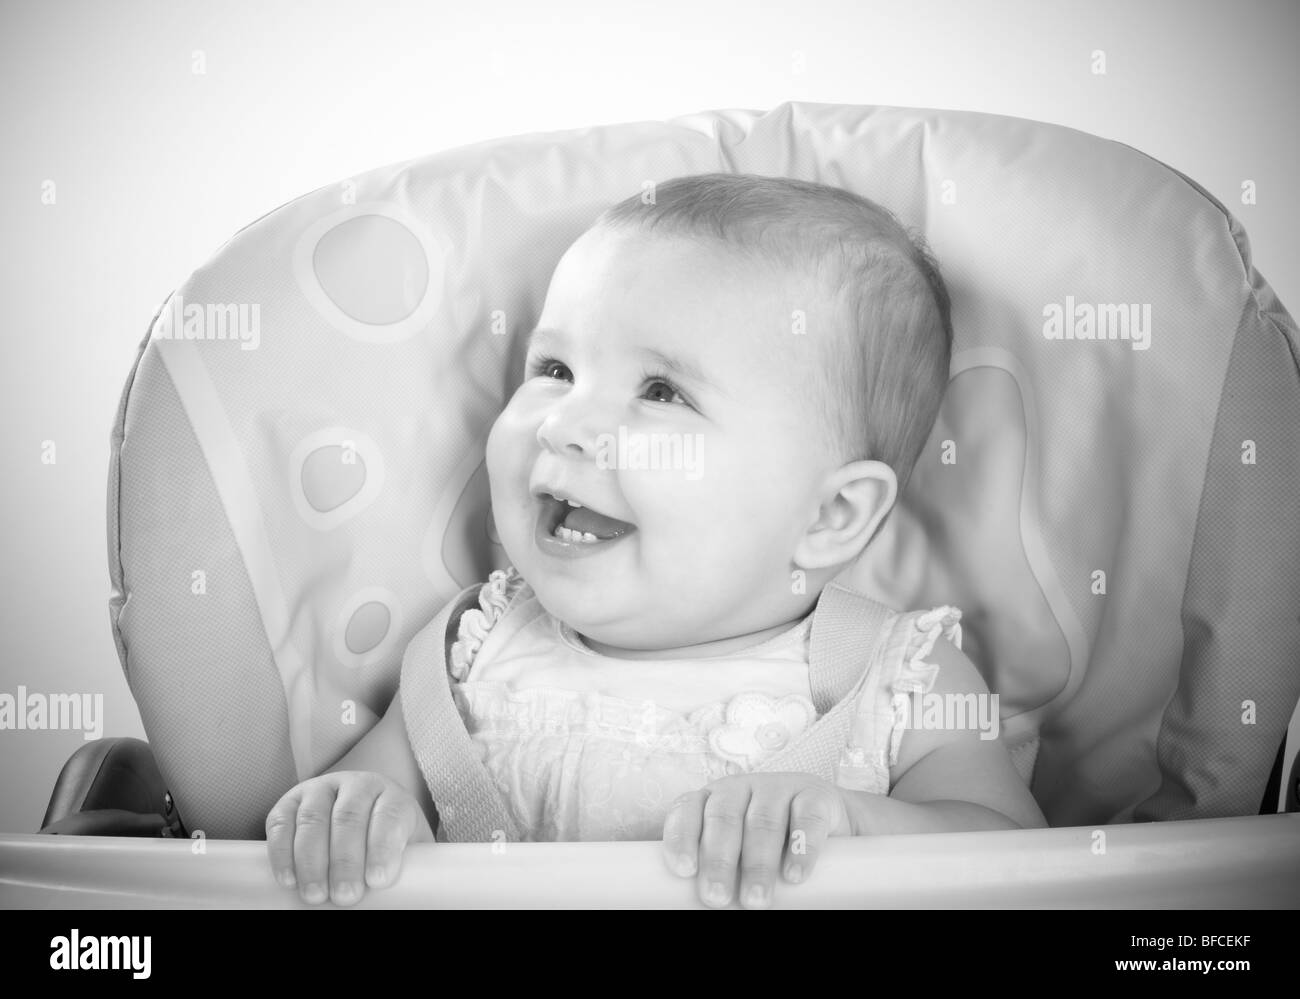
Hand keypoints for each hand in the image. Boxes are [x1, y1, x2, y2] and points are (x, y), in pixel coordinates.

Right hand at [265, 771, 432, 905]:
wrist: (360, 824)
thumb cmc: (385, 847)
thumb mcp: (405, 855)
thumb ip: (409, 873)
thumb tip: (402, 902)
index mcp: (392, 796)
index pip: (390, 816)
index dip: (383, 847)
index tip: (378, 881)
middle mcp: (357, 785)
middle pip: (349, 817)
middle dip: (345, 861)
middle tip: (345, 896)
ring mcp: (321, 789)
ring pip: (313, 818)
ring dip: (311, 861)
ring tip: (316, 895)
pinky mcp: (290, 801)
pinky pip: (281, 823)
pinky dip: (282, 853)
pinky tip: (288, 879)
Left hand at [661, 772, 851, 908]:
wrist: (831, 829)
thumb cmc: (771, 851)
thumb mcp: (739, 858)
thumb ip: (721, 876)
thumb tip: (706, 906)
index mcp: (713, 801)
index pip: (687, 810)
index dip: (682, 837)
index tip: (683, 870)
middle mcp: (742, 788)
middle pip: (723, 817)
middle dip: (718, 860)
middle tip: (716, 898)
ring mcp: (779, 787)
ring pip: (763, 820)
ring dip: (757, 863)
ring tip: (755, 900)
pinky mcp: (816, 795)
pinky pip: (807, 817)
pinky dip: (801, 847)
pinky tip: (794, 875)